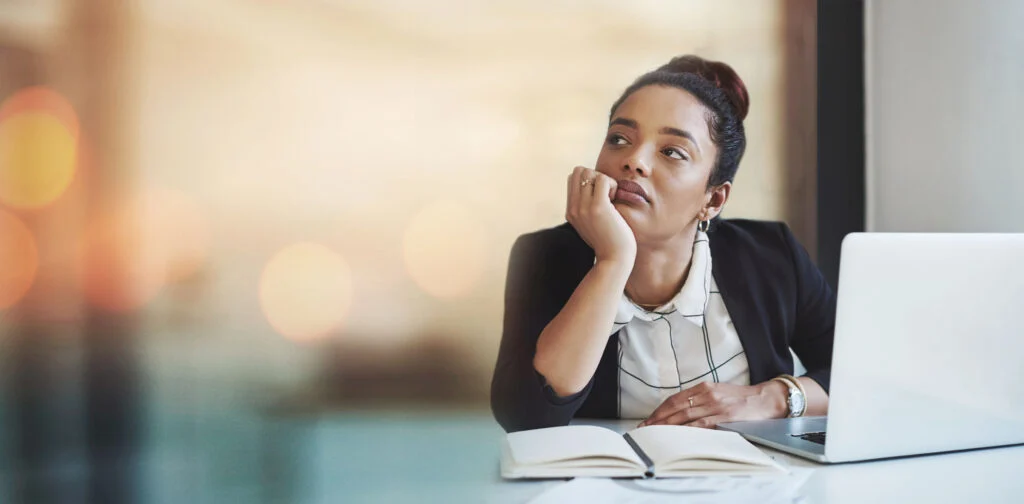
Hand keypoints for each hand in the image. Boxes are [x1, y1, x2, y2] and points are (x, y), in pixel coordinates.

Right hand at [565, 166, 636, 264]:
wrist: (614, 260)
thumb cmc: (610, 242)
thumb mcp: (592, 224)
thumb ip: (588, 209)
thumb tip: (595, 187)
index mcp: (571, 212)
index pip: (572, 179)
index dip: (589, 181)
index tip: (600, 196)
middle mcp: (573, 208)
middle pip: (578, 171)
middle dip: (594, 176)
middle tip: (605, 194)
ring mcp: (584, 208)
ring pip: (589, 172)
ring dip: (604, 180)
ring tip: (611, 198)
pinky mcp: (598, 207)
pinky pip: (602, 179)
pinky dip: (612, 184)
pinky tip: (615, 200)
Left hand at [637, 381, 787, 428]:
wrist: (767, 398)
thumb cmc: (742, 398)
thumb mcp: (719, 392)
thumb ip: (701, 399)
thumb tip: (681, 412)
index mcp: (704, 387)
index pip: (675, 399)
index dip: (660, 410)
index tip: (648, 419)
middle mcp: (707, 394)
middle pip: (676, 407)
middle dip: (658, 419)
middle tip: (644, 428)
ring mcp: (716, 405)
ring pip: (685, 415)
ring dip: (668, 425)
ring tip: (655, 433)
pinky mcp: (725, 416)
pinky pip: (702, 424)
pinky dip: (687, 430)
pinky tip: (677, 435)